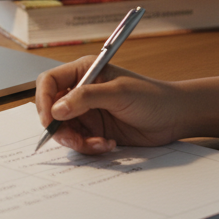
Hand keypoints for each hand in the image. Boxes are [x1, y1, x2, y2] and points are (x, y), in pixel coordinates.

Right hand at [35, 55, 184, 153]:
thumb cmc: (152, 96)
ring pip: (64, 130)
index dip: (43, 100)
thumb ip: (86, 98)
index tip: (49, 119)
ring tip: (99, 143)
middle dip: (60, 128)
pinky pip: (80, 142)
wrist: (174, 117)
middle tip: (75, 140)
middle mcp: (82, 91)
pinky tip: (108, 144)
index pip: (49, 82)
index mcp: (84, 71)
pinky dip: (89, 147)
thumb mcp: (118, 93)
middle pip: (52, 110)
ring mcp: (88, 112)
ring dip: (77, 141)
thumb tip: (57, 109)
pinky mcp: (95, 130)